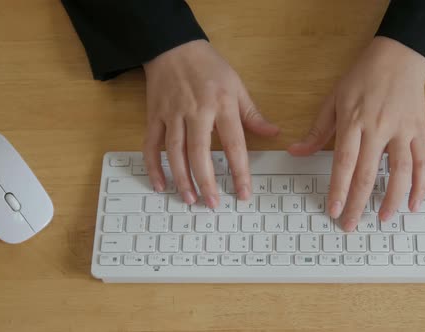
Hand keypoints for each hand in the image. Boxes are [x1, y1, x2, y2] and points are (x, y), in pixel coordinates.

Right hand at [143, 40, 278, 207]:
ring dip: (181, 178)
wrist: (172, 46)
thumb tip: (273, 133)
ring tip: (190, 199)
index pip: (233, 144)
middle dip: (206, 181)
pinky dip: (153, 166)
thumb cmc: (208, 67)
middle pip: (200, 152)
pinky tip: (160, 184)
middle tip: (213, 203)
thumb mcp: (236, 85)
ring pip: (174, 152)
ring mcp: (172, 115)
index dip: (239, 171)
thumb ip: (252, 113)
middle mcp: (196, 112)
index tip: (244, 193)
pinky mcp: (154, 116)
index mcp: (221, 105)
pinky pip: (151, 145)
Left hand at [288, 36, 424, 230]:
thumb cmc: (363, 78)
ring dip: (392, 199)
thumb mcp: (333, 99)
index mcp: (353, 121)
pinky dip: (421, 185)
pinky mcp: (419, 132)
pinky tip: (414, 203)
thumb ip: (317, 130)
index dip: (338, 189)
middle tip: (350, 224)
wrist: (399, 57)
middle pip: (368, 173)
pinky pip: (422, 162)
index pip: (344, 162)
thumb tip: (295, 151)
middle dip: (358, 203)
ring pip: (400, 172)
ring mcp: (402, 131)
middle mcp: (378, 128)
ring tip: (382, 218)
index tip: (333, 209)